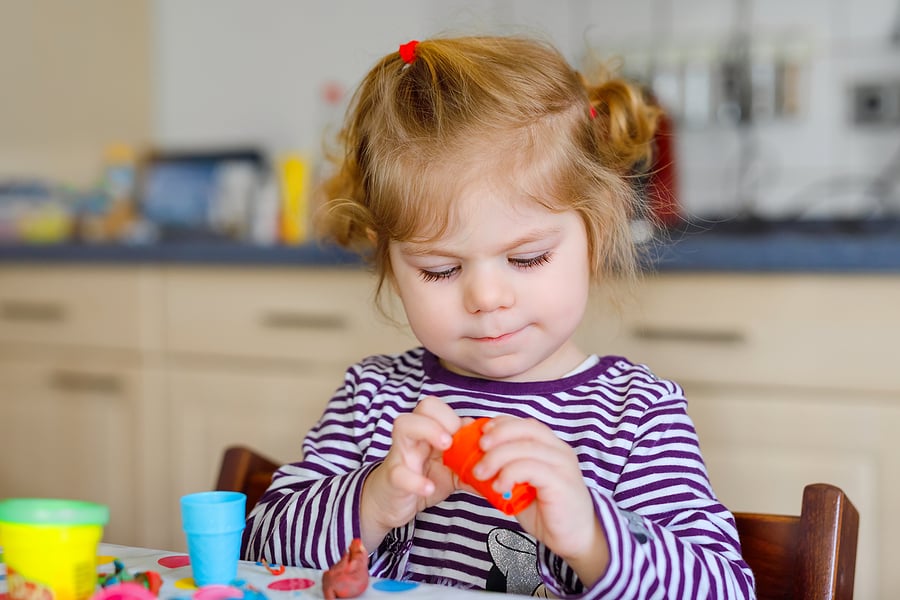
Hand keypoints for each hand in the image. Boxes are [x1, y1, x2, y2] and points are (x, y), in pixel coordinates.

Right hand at [359, 396, 460, 548]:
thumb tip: (496, 454)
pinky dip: (416, 480)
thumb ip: (469, 459)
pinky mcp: (392, 477)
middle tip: (454, 440)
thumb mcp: (450, 469)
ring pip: (403, 425)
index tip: (469, 438)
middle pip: (424, 406)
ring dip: (428, 431)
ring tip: (445, 450)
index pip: (440, 406)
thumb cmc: (421, 478)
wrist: (390, 503)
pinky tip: (429, 488)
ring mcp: (400, 454)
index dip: (456, 417)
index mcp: (429, 431)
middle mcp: (413, 436)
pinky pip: (399, 472)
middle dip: (443, 418)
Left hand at [474, 416, 609, 584]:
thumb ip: (501, 472)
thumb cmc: (546, 511)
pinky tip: (499, 487)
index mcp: (551, 446)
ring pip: (525, 447)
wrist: (574, 538)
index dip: (502, 424)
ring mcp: (562, 465)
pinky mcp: (561, 482)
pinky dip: (509, 473)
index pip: (525, 423)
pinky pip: (531, 468)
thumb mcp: (519, 487)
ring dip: (497, 457)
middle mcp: (559, 450)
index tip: (481, 433)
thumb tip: (468, 466)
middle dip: (498, 435)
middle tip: (479, 449)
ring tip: (481, 474)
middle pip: (526, 428)